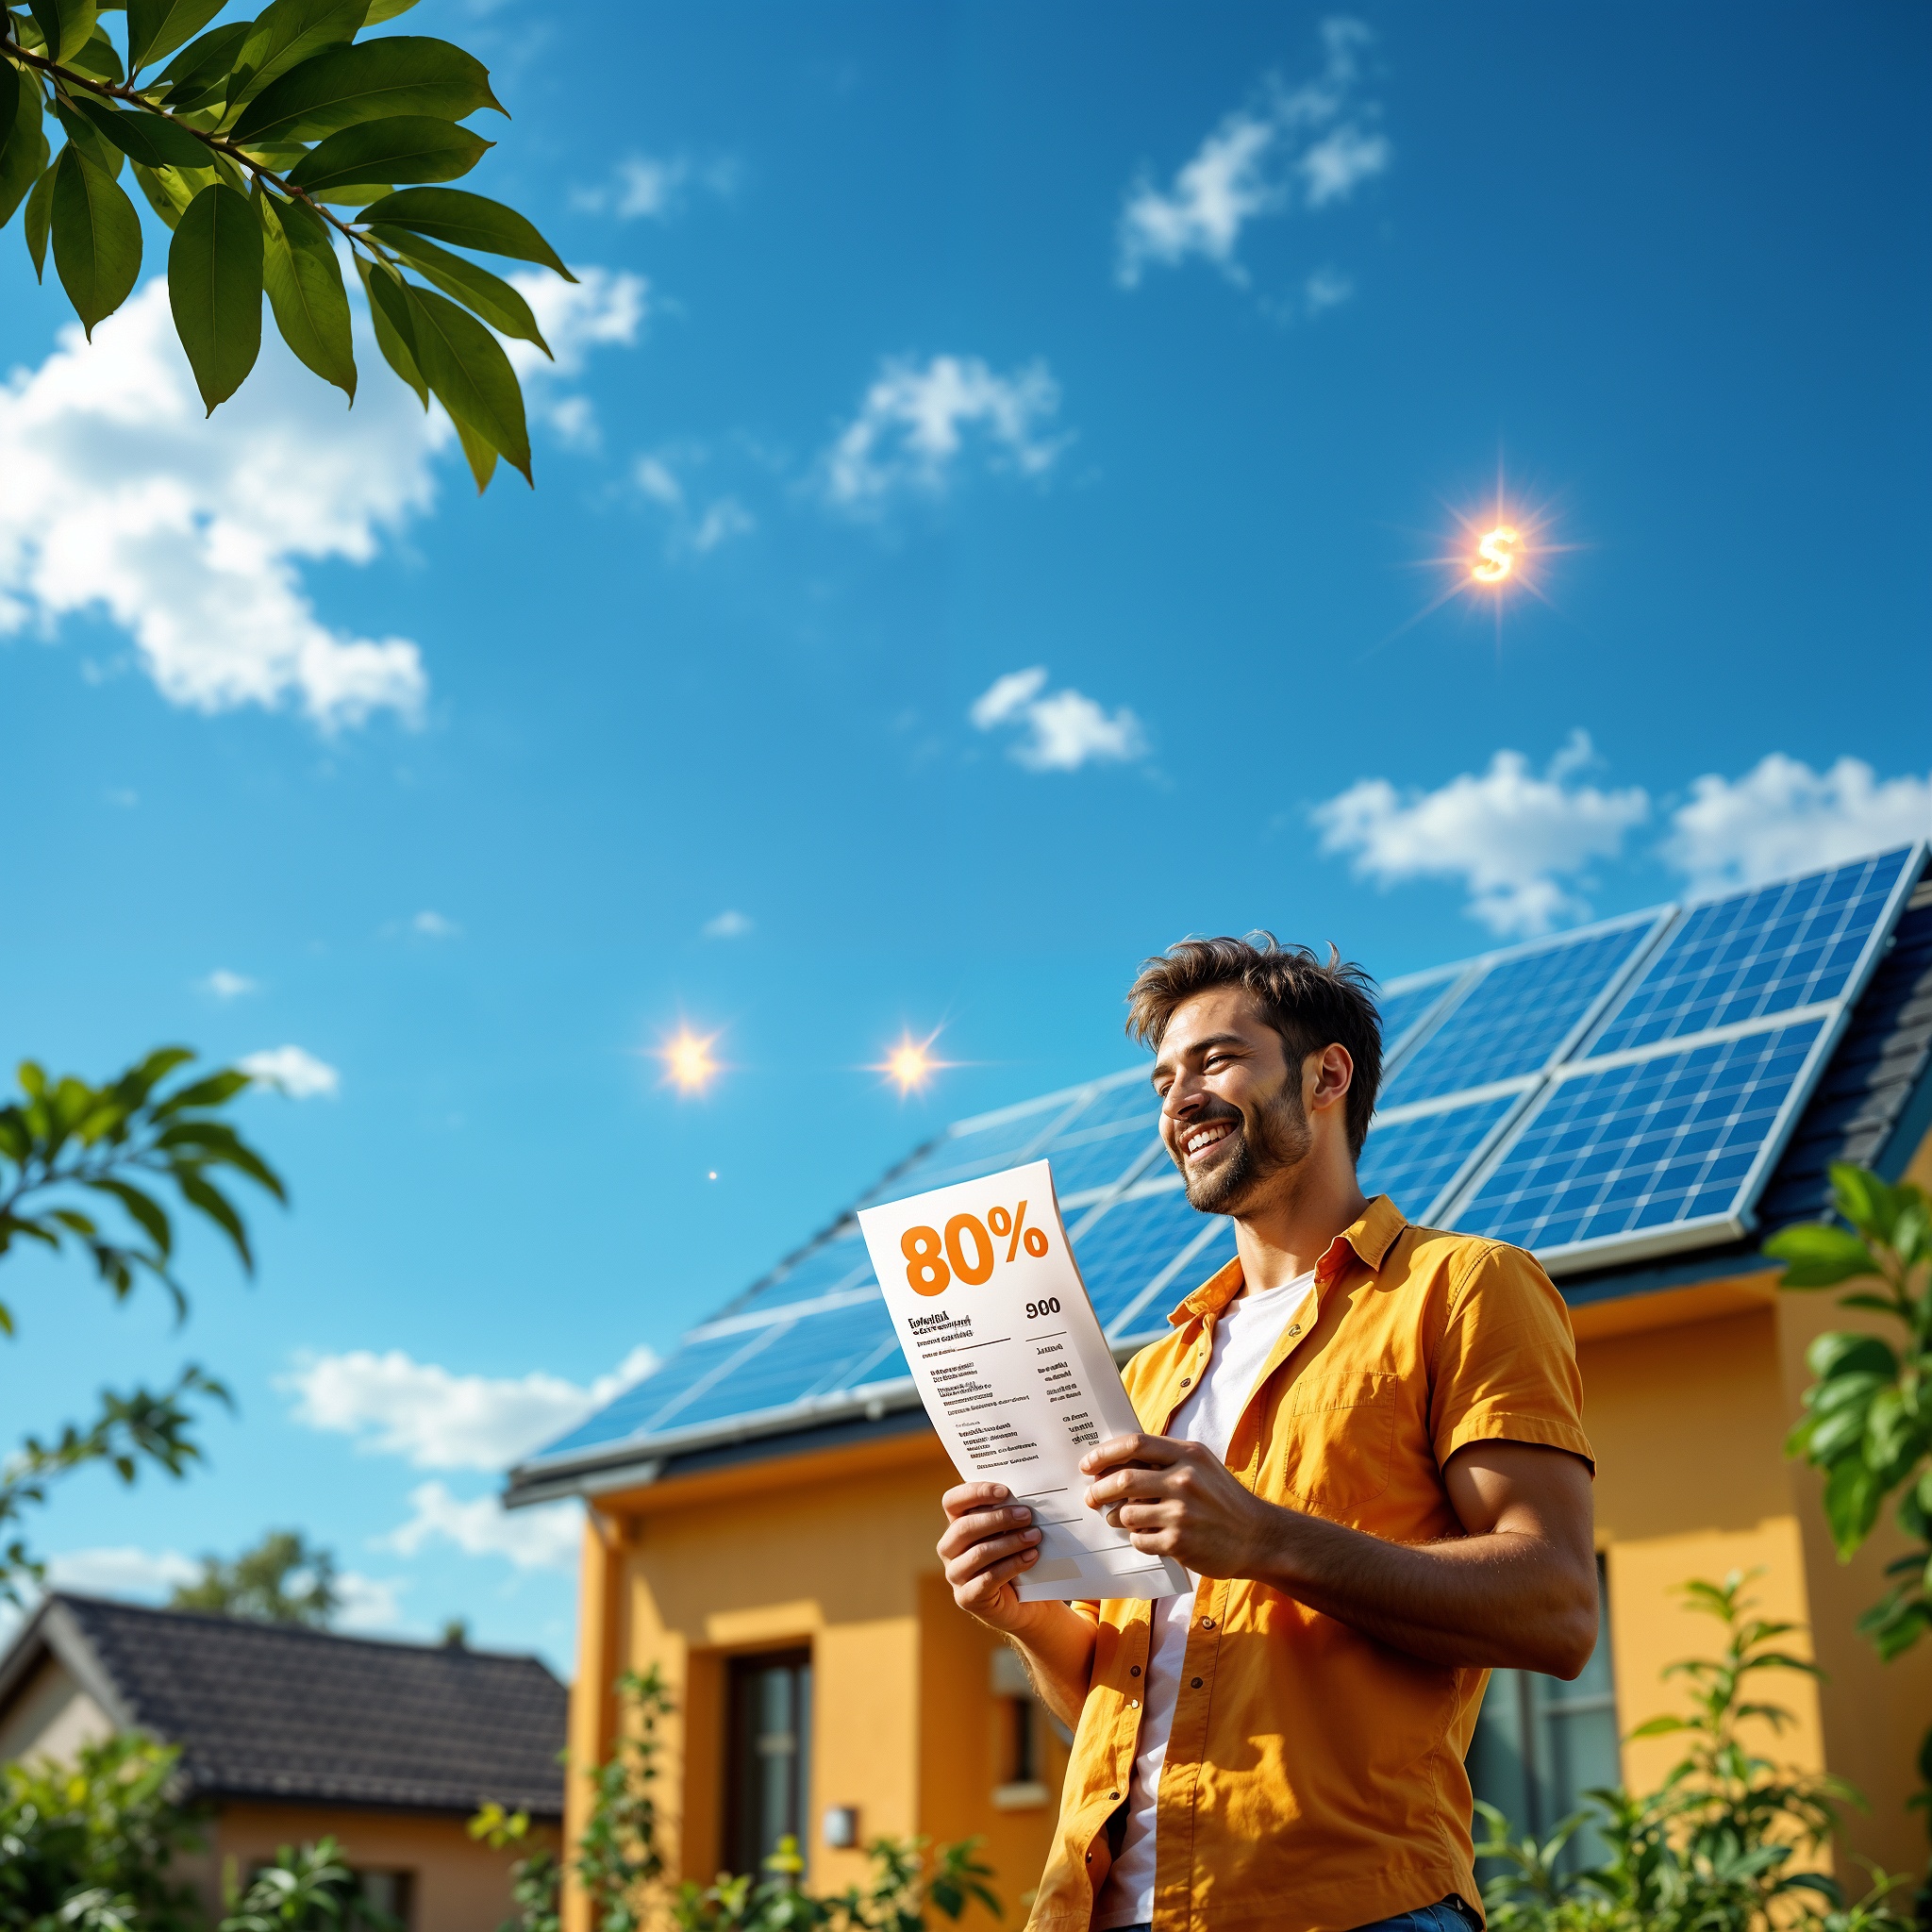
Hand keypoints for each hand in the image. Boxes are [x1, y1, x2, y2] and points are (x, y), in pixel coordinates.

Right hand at [937, 1481, 1044, 1631]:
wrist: (1027, 1603)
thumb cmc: (1017, 1558)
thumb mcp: (1011, 1533)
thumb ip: (1009, 1515)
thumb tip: (1022, 1499)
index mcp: (956, 1526)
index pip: (952, 1501)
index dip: (974, 1493)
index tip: (1004, 1492)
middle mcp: (949, 1549)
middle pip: (964, 1527)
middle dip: (998, 1518)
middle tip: (1027, 1515)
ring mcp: (955, 1575)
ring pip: (978, 1553)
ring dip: (1010, 1542)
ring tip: (1034, 1536)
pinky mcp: (967, 1597)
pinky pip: (988, 1578)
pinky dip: (1012, 1565)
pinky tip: (1031, 1557)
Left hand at [1080, 1433, 1275, 1578]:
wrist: (1259, 1537)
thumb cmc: (1223, 1499)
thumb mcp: (1202, 1465)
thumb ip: (1166, 1459)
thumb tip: (1117, 1462)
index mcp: (1188, 1454)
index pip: (1134, 1444)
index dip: (1104, 1454)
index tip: (1087, 1464)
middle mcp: (1185, 1479)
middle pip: (1123, 1480)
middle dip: (1099, 1490)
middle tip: (1091, 1497)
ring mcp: (1182, 1512)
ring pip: (1127, 1514)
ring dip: (1117, 1519)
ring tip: (1120, 1520)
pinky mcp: (1180, 1543)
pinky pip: (1140, 1540)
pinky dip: (1138, 1540)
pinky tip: (1147, 1537)